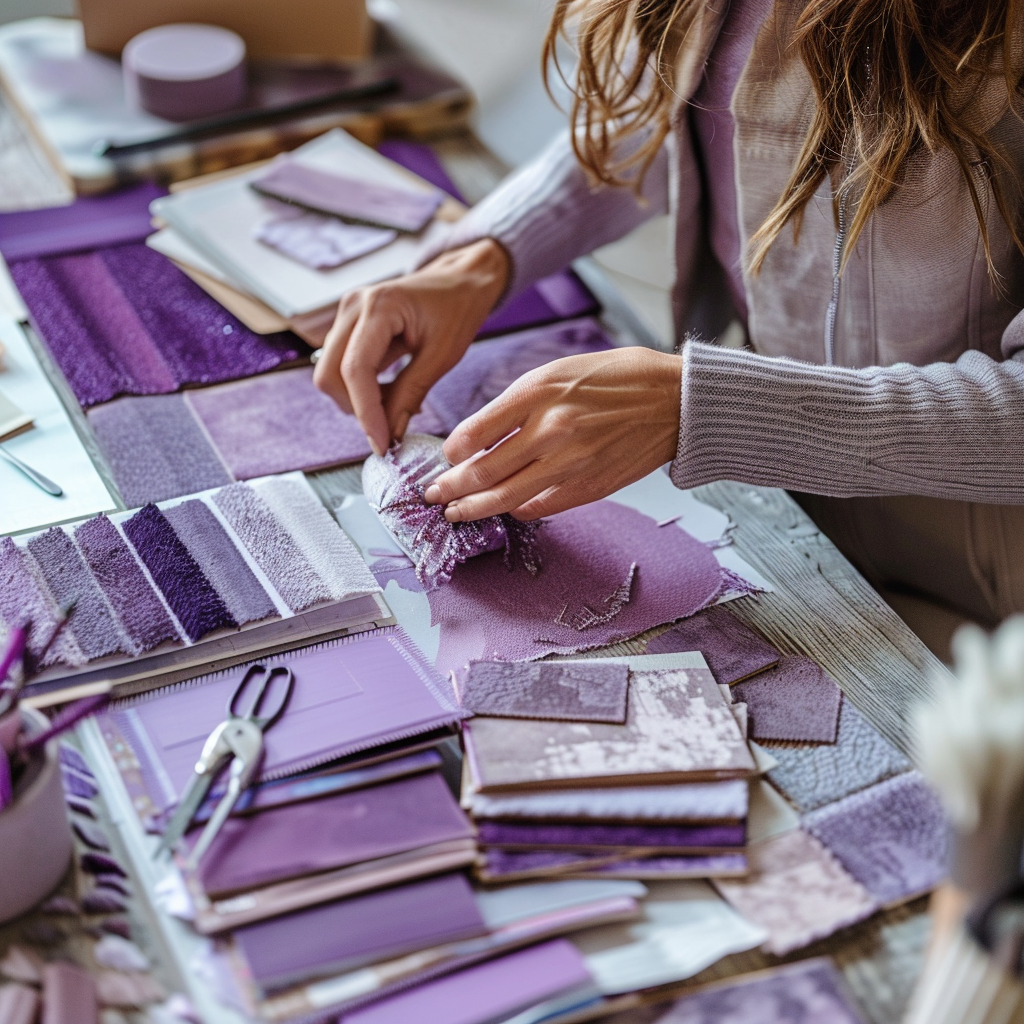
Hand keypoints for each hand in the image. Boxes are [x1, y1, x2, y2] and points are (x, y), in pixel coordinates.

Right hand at [312, 239, 509, 454]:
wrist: (459, 280)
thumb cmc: (457, 309)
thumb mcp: (442, 355)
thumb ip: (411, 393)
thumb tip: (391, 434)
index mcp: (379, 306)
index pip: (355, 370)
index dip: (366, 413)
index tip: (382, 445)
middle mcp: (353, 306)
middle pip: (330, 375)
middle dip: (356, 409)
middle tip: (390, 429)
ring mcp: (346, 314)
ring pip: (330, 374)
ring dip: (358, 400)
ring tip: (398, 404)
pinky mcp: (348, 325)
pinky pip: (341, 367)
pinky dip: (362, 389)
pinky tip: (391, 391)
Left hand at [423, 347, 681, 520]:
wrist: (674, 400)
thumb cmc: (617, 378)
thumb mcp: (559, 371)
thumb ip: (518, 404)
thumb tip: (479, 438)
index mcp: (537, 392)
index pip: (472, 434)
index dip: (451, 453)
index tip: (447, 457)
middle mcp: (550, 429)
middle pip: (481, 473)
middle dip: (450, 488)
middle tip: (434, 494)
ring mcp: (570, 463)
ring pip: (505, 499)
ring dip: (473, 510)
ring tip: (456, 513)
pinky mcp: (589, 487)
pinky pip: (539, 508)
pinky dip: (517, 510)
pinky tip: (507, 508)